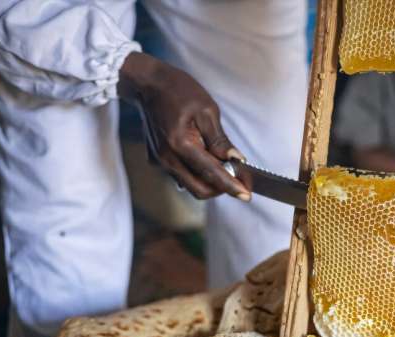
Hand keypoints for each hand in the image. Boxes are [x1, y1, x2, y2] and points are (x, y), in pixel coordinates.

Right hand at [118, 52, 249, 200]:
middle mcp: (167, 158)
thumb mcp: (207, 110)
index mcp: (181, 144)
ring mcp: (159, 161)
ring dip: (209, 182)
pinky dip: (197, 174)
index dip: (231, 186)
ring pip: (190, 185)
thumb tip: (236, 160)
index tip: (246, 195)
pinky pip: (181, 175)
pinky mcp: (157, 160)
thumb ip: (220, 139)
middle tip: (238, 179)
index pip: (211, 174)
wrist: (147, 84)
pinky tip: (205, 158)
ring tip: (223, 166)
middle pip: (199, 189)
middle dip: (221, 188)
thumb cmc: (179, 91)